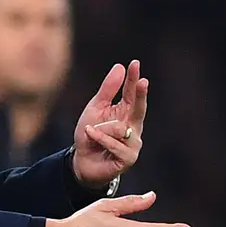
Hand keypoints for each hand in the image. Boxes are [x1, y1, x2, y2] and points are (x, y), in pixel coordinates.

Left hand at [72, 60, 147, 187]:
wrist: (82, 162)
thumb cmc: (90, 135)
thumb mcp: (95, 109)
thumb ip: (107, 90)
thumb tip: (120, 67)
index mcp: (127, 112)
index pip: (132, 93)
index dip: (134, 79)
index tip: (135, 63)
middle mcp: (134, 126)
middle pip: (139, 108)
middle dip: (140, 95)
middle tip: (143, 81)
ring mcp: (134, 143)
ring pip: (120, 128)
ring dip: (102, 128)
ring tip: (91, 131)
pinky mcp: (129, 157)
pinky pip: (114, 143)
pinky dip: (100, 137)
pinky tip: (90, 134)